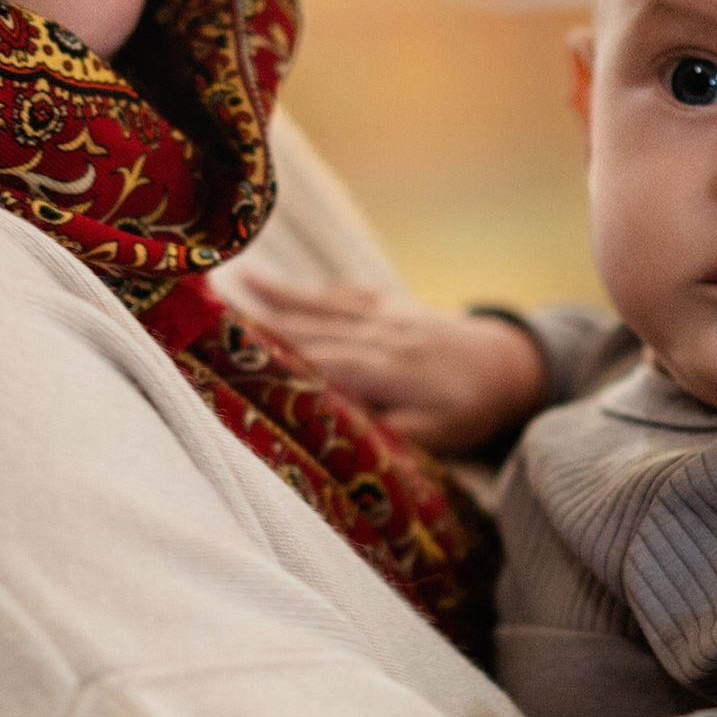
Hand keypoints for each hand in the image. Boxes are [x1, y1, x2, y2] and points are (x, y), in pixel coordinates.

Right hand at [235, 273, 546, 453]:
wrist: (507, 364)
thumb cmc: (468, 409)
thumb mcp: (438, 435)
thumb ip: (392, 431)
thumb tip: (345, 431)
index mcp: (386, 367)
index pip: (319, 361)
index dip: (275, 357)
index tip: (231, 357)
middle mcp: (379, 332)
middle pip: (311, 328)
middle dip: (261, 324)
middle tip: (210, 319)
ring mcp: (383, 313)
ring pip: (320, 304)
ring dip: (276, 296)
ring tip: (231, 285)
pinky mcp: (386, 304)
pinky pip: (340, 293)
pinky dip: (305, 288)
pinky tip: (268, 282)